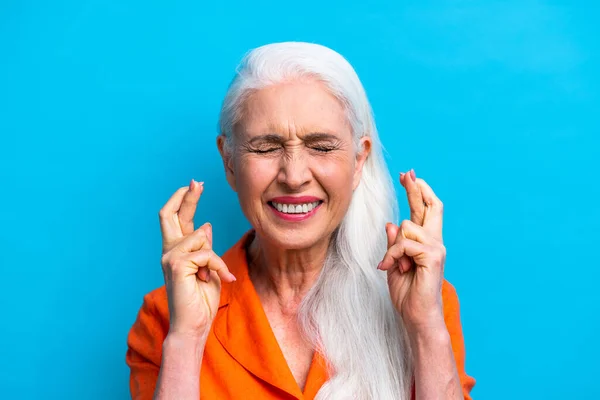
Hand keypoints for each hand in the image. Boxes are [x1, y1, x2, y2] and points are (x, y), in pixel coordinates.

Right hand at [159, 180, 235, 338]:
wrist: (193, 326)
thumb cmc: (201, 300)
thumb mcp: (209, 268)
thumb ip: (205, 247)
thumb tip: (207, 225)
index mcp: (176, 251)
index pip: (176, 219)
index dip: (184, 200)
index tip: (195, 185)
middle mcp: (169, 251)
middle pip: (171, 214)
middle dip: (187, 196)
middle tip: (198, 181)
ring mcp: (170, 257)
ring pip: (201, 236)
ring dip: (216, 257)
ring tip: (216, 276)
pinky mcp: (177, 264)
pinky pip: (207, 253)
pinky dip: (218, 266)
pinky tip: (222, 279)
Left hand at [378, 170, 446, 332]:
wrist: (417, 316)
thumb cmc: (407, 293)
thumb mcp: (394, 264)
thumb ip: (394, 244)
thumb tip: (391, 223)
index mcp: (425, 242)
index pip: (423, 210)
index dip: (417, 192)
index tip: (408, 175)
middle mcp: (434, 241)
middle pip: (429, 206)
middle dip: (416, 188)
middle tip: (406, 173)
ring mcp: (436, 248)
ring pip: (407, 226)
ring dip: (392, 247)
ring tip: (391, 265)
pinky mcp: (433, 256)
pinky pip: (404, 244)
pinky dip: (392, 256)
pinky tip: (389, 268)